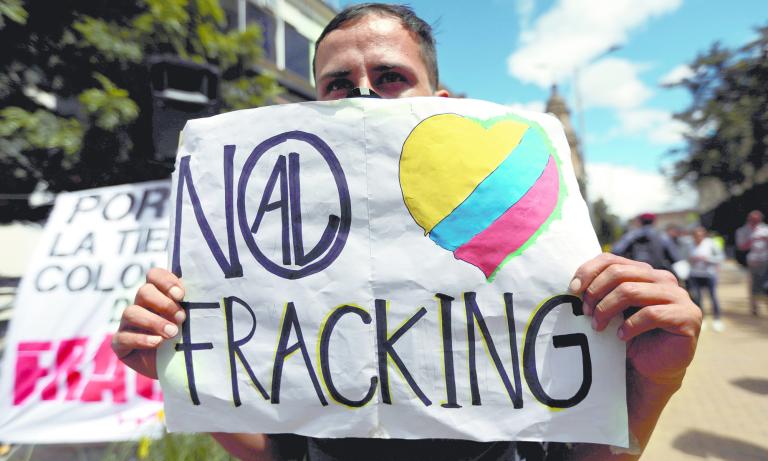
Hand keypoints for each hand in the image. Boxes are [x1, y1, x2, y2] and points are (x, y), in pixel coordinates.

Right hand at [111, 268, 185, 378]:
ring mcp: (128, 324)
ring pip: (131, 312)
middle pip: (144, 292)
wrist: (182, 367)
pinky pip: (123, 337)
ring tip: (172, 333)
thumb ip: (194, 303)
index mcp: (158, 294)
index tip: (181, 295)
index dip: (165, 281)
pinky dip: (141, 339)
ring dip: (154, 322)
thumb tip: (204, 288)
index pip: (154, 275)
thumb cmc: (190, 338)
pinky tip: (158, 343)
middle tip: (181, 318)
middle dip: (164, 304)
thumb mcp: (195, 319)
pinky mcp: (120, 343)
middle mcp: (141, 305)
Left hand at [570, 253, 700, 384]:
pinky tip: (621, 336)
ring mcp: (679, 296)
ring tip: (598, 327)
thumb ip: (601, 290)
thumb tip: (575, 284)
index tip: (572, 290)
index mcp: (644, 272)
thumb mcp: (611, 308)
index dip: (588, 272)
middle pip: (619, 274)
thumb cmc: (627, 336)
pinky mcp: (688, 316)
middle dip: (596, 293)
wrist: (650, 368)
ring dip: (607, 309)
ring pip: (631, 291)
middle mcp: (663, 279)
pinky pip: (651, 314)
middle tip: (585, 313)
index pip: (611, 260)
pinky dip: (630, 325)